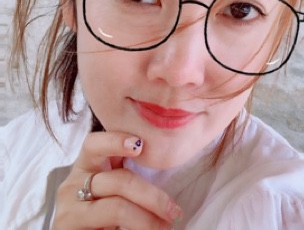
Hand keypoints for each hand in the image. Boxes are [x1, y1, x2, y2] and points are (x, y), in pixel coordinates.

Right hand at [52, 132, 182, 229]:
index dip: (115, 141)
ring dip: (147, 219)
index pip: (94, 144)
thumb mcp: (113, 184)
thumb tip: (164, 158)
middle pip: (118, 180)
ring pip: (117, 208)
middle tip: (174, 210)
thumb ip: (127, 170)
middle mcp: (73, 185)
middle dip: (152, 196)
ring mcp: (70, 212)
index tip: (140, 145)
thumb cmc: (105, 207)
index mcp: (86, 165)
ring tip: (165, 226)